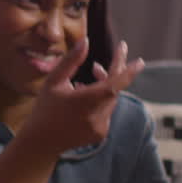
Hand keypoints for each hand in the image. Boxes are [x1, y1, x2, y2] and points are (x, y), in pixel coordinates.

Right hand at [17, 39, 143, 159]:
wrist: (41, 141)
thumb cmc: (45, 107)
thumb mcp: (54, 81)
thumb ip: (71, 60)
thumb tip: (86, 41)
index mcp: (84, 101)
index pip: (114, 84)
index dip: (128, 71)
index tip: (139, 61)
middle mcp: (96, 116)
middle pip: (114, 90)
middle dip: (111, 73)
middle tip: (97, 65)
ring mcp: (100, 127)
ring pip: (111, 100)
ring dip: (105, 86)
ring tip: (88, 75)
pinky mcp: (101, 134)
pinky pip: (106, 111)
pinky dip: (100, 101)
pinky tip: (83, 96)